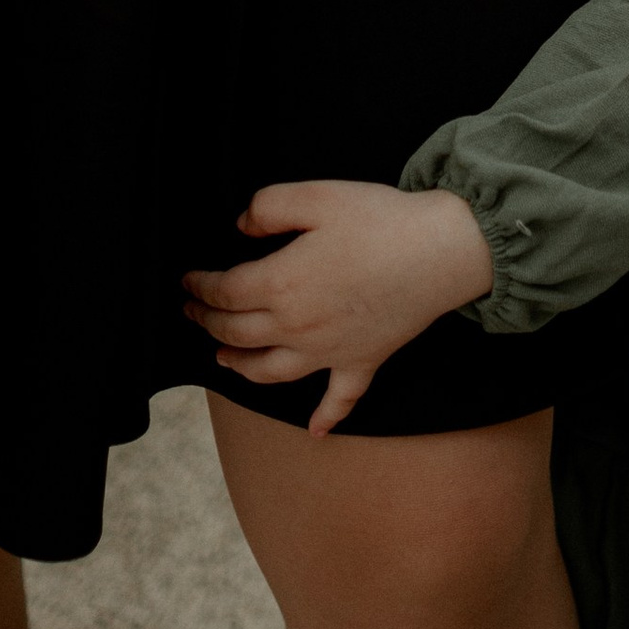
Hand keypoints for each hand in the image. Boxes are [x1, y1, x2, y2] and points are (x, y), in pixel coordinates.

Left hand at [182, 180, 494, 434]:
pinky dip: (326, 418)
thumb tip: (241, 227)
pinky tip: (315, 433)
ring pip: (271, 372)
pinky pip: (340, 399)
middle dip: (207, 325)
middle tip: (193, 314)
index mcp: (281, 284)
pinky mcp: (363, 361)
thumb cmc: (379, 220)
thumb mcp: (316, 196)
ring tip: (223, 361)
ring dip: (241, 369)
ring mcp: (329, 351)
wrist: (441, 250)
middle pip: (238, 335)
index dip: (200, 288)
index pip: (225, 293)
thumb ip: (268, 207)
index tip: (187, 282)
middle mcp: (297, 327)